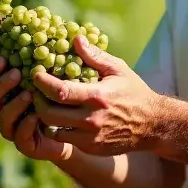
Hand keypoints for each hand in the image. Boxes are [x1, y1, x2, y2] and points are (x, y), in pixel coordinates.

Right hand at [0, 56, 72, 162]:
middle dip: (1, 85)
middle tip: (17, 73)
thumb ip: (49, 57)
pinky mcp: (26, 144)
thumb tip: (60, 35)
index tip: (2, 58)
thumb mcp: (56, 73)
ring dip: (14, 105)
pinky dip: (26, 125)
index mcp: (4, 91)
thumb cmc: (62, 95)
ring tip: (29, 94)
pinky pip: (20, 137)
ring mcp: (13, 128)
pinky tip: (37, 115)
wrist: (75, 127)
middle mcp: (4, 109)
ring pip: (3, 118)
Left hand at [31, 35, 160, 155]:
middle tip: (34, 91)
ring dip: (44, 117)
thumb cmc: (134, 92)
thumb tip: (76, 39)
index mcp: (97, 97)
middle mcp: (92, 120)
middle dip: (36, 101)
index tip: (35, 74)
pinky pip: (65, 139)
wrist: (152, 125)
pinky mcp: (91, 148)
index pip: (60, 91)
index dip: (42, 83)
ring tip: (43, 104)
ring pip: (53, 129)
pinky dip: (57, 128)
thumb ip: (95, 56)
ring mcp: (90, 137)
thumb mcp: (118, 69)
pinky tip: (58, 117)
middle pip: (49, 113)